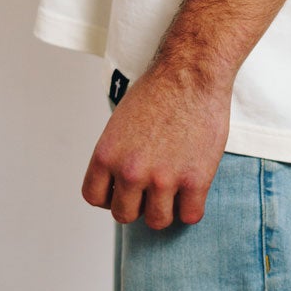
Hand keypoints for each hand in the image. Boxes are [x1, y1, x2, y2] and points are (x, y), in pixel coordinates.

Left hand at [81, 61, 232, 227]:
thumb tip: (121, 184)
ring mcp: (163, 179)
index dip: (110, 194)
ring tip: (175, 185)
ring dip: (166, 207)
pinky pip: (190, 216)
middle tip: (153, 184)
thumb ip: (117, 155)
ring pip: (158, 221)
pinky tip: (195, 185)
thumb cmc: (159, 88)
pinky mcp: (195, 180)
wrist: (193, 69)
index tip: (124, 185)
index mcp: (106, 155)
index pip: (95, 197)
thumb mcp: (121, 121)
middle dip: (138, 202)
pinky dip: (193, 205)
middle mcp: (130, 171)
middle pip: (125, 215)